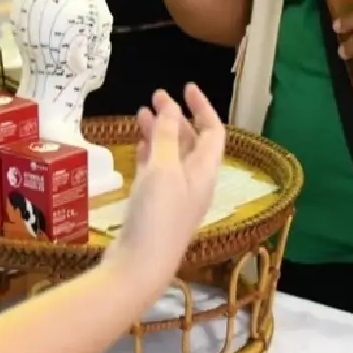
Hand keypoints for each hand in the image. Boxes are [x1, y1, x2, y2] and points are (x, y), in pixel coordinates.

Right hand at [107, 85, 228, 288]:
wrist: (141, 265)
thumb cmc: (157, 214)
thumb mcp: (163, 169)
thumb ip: (168, 136)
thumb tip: (172, 108)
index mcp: (205, 172)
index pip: (213, 132)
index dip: (202, 107)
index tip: (186, 87)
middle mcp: (194, 182)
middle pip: (191, 142)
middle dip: (176, 117)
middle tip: (156, 96)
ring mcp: (175, 196)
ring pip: (172, 156)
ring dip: (161, 133)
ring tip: (143, 114)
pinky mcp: (156, 207)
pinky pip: (157, 172)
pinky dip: (150, 153)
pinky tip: (139, 144)